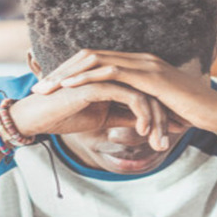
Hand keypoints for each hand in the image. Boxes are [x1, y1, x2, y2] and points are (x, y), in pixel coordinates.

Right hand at [9, 78, 179, 149]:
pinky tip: (143, 133)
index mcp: (114, 80)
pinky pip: (128, 97)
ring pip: (143, 94)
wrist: (37, 118)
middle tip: (177, 137)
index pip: (147, 92)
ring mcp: (105, 76)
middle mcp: (112, 74)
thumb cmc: (64, 117)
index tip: (179, 129)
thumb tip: (145, 125)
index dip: (165, 111)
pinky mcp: (97, 84)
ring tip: (161, 142)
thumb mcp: (103, 121)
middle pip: (150, 92)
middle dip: (166, 116)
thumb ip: (125, 117)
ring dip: (155, 119)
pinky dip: (140, 114)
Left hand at [29, 49, 216, 136]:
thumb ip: (135, 107)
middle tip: (38, 87)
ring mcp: (144, 64)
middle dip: (59, 71)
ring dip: (66, 74)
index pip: (95, 61)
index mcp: (138, 64)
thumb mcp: (154, 109)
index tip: (49, 88)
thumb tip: (119, 118)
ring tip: (45, 88)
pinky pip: (111, 72)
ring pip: (95, 61)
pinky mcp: (149, 76)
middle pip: (89, 56)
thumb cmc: (189, 115)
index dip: (69, 72)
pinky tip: (68, 87)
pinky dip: (86, 78)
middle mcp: (139, 58)